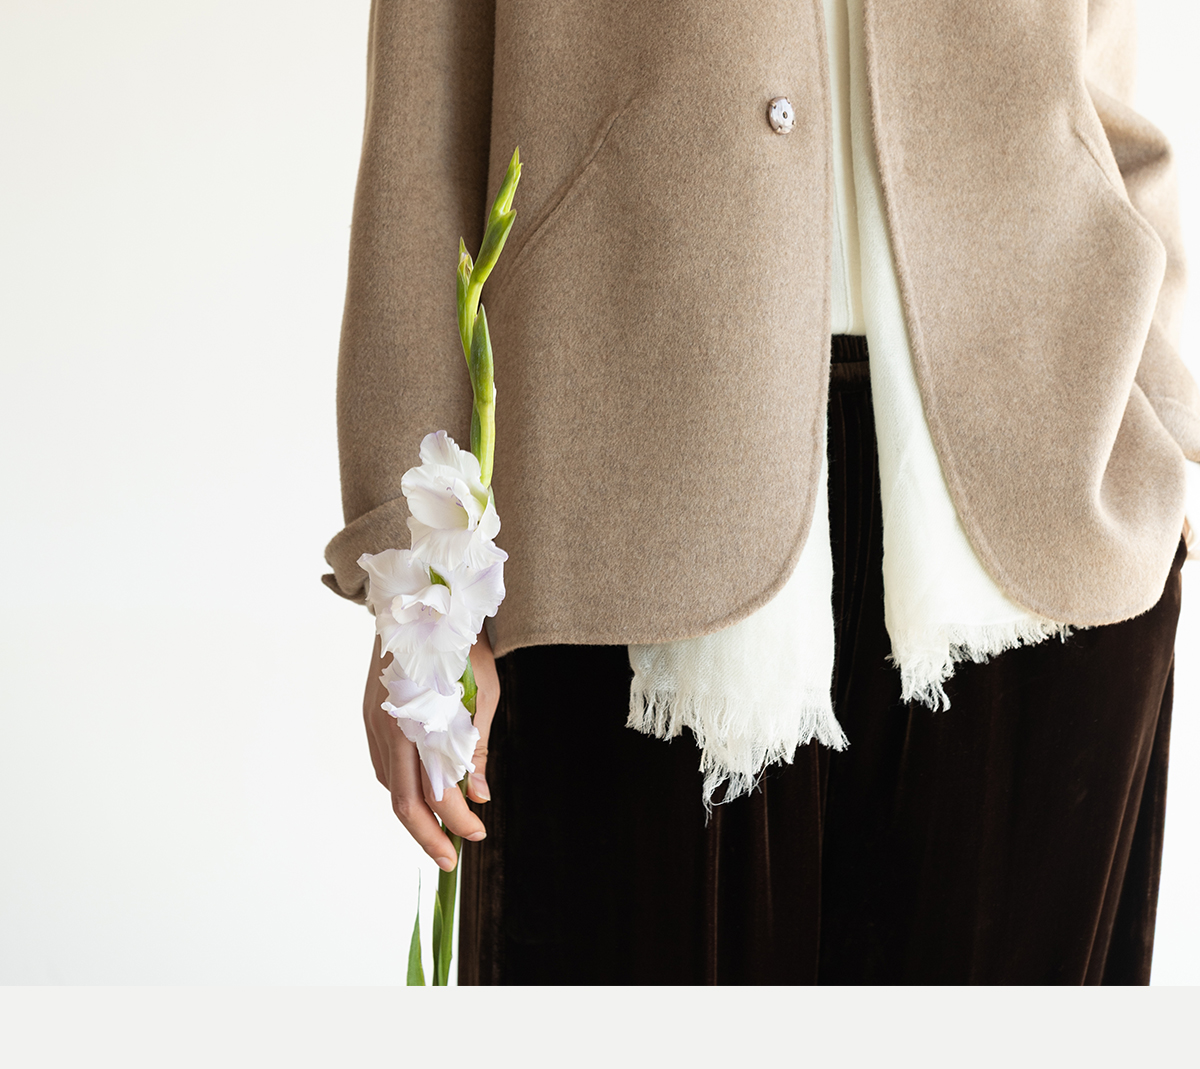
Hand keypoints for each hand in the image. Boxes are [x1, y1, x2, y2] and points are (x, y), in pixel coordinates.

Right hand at [362, 630, 499, 871]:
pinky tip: (421, 794)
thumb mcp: (482, 694)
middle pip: (402, 802)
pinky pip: (382, 766)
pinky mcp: (370, 717)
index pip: (437, 790)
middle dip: (428, 838)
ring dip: (414, 814)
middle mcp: (390, 728)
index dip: (458, 819)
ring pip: (388, 787)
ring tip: (441, 832)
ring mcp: (374, 724)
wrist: (421, 602)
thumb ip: (476, 747)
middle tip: (450, 862)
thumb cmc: (460, 647)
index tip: (478, 834)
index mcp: (420, 723)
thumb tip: (478, 796)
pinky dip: (402, 788)